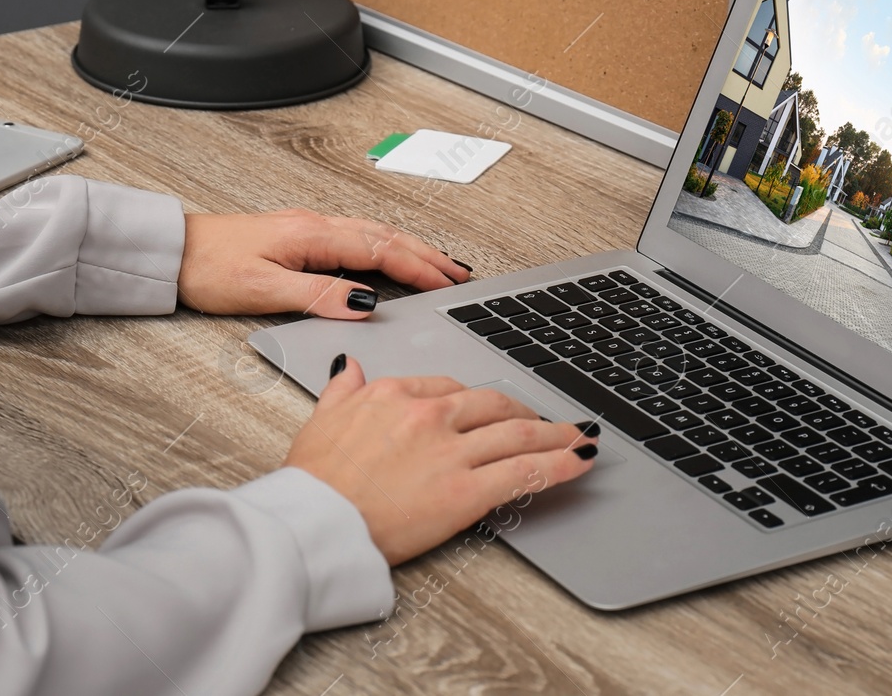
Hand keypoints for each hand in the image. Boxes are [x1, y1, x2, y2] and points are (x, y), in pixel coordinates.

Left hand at [177, 209, 470, 317]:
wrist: (173, 252)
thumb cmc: (208, 268)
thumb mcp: (262, 289)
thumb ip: (316, 295)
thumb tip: (363, 303)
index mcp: (311, 235)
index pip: (380, 250)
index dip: (418, 268)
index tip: (447, 283)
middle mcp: (315, 225)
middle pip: (385, 237)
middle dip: (426, 255)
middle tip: (459, 273)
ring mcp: (309, 228)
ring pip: (373, 234)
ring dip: (410, 248)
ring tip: (438, 265)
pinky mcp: (299, 236)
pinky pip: (357, 237)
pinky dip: (385, 247)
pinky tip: (391, 257)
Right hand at [284, 357, 597, 564]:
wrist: (313, 524)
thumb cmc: (312, 482)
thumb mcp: (321, 421)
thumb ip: (342, 390)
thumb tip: (349, 367)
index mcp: (393, 394)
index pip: (449, 388)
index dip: (477, 403)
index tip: (489, 411)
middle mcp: (427, 415)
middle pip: (493, 405)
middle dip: (524, 413)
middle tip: (543, 422)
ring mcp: (450, 451)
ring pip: (518, 433)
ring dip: (556, 434)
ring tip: (576, 436)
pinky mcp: (466, 490)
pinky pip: (525, 471)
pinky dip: (560, 464)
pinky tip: (580, 460)